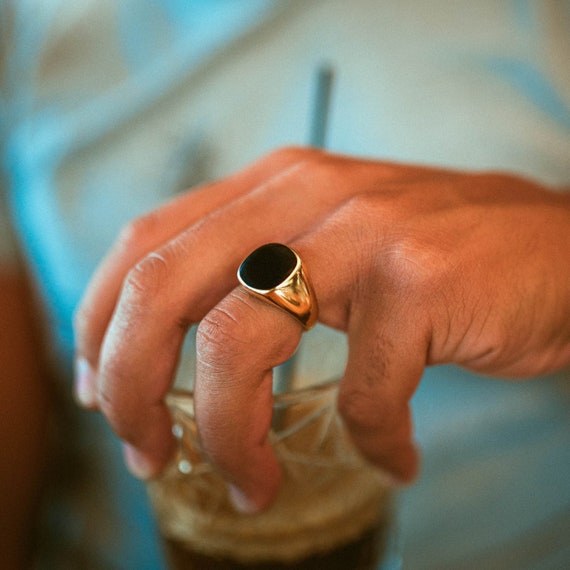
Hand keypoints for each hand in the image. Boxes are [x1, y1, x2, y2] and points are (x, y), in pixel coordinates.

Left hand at [73, 147, 569, 510]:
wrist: (553, 249)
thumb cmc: (432, 258)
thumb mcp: (328, 242)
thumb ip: (258, 276)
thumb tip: (183, 359)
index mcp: (270, 186)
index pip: (145, 243)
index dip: (102, 324)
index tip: (100, 392)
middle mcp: (303, 195)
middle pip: (161, 288)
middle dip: (129, 385)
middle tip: (146, 454)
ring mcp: (361, 234)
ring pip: (238, 344)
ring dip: (231, 435)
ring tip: (252, 484)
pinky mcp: (420, 282)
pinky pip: (366, 393)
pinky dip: (372, 441)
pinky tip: (395, 456)